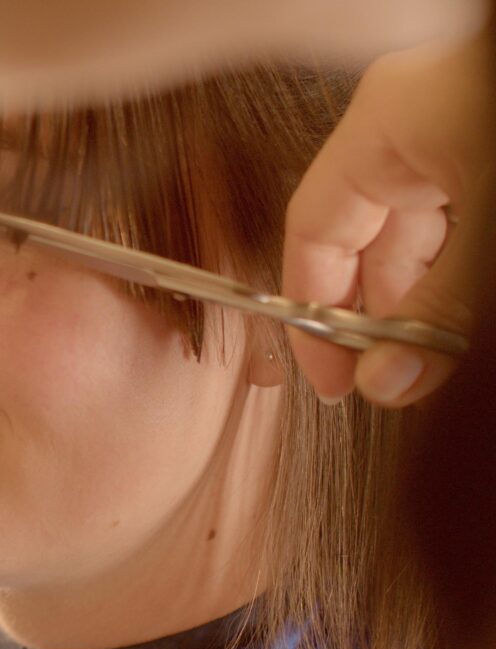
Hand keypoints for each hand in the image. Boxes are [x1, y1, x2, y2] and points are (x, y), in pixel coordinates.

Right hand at [282, 36, 489, 405]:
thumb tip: (391, 382)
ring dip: (420, 300)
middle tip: (388, 377)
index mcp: (387, 123)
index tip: (330, 377)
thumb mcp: (491, 234)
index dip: (312, 310)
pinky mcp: (485, 150)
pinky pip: (453, 222)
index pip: (314, 229)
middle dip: (376, 314)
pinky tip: (460, 318)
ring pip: (415, 235)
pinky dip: (455, 273)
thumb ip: (441, 310)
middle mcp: (411, 124)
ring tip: (430, 356)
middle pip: (364, 237)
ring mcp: (454, 133)